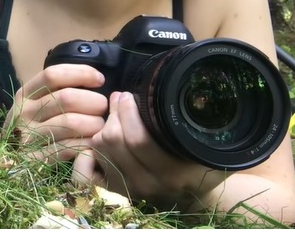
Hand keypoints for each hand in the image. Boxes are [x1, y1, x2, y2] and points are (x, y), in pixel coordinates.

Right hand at [3, 64, 108, 163]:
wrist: (12, 160)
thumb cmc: (35, 124)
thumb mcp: (37, 102)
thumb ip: (58, 90)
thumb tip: (95, 79)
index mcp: (24, 94)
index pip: (53, 75)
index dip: (80, 74)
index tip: (100, 80)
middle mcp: (24, 113)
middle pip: (66, 98)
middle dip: (93, 101)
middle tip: (104, 108)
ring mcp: (29, 137)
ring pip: (71, 123)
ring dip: (94, 124)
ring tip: (101, 126)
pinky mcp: (37, 159)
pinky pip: (69, 148)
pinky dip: (86, 144)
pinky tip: (93, 143)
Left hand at [71, 91, 226, 208]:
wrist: (192, 198)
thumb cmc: (198, 165)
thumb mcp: (209, 148)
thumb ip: (206, 129)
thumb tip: (205, 100)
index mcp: (171, 173)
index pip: (138, 139)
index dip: (128, 110)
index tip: (130, 96)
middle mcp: (147, 185)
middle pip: (113, 139)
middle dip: (115, 112)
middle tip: (122, 99)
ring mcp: (127, 190)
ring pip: (99, 148)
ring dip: (103, 126)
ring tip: (115, 115)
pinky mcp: (112, 193)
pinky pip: (85, 171)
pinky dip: (87, 153)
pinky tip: (101, 139)